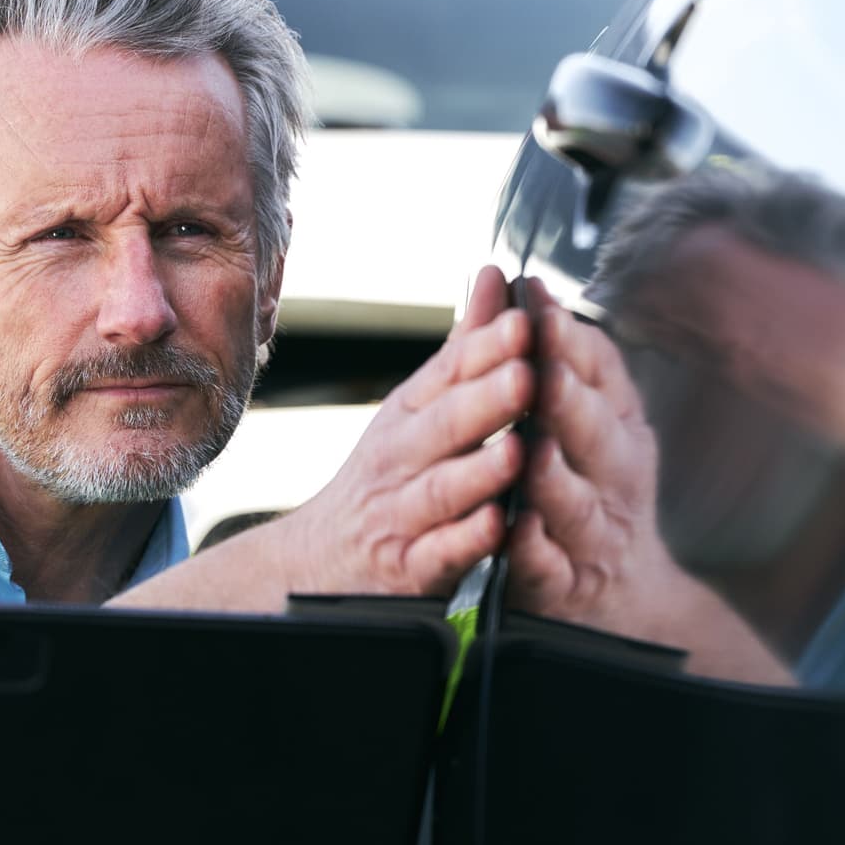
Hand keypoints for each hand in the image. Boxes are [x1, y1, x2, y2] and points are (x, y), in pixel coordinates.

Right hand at [255, 268, 534, 597]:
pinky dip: (465, 541)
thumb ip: (465, 348)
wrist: (317, 564)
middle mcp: (401, 458)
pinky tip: (495, 527)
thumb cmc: (385, 478)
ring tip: (518, 451)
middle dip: (486, 399)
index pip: (449, 374)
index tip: (525, 318)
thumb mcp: (417, 406)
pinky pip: (439, 554)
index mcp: (409, 413)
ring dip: (480, 469)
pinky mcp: (409, 568)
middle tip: (527, 371)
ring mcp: (402, 514)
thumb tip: (496, 275)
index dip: (487, 348)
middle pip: (444, 425)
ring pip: (443, 489)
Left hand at [507, 281, 790, 683]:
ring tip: (529, 449)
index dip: (569, 342)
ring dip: (554, 475)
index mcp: (616, 428)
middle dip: (567, 400)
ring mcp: (594, 534)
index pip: (600, 377)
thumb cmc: (590, 491)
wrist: (618, 601)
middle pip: (595, 435)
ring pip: (576, 502)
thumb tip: (518, 281)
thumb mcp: (579, 419)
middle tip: (539, 368)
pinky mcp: (565, 585)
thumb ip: (550, 356)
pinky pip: (550, 566)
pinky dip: (534, 549)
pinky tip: (516, 531)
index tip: (538, 307)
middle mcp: (615, 477)